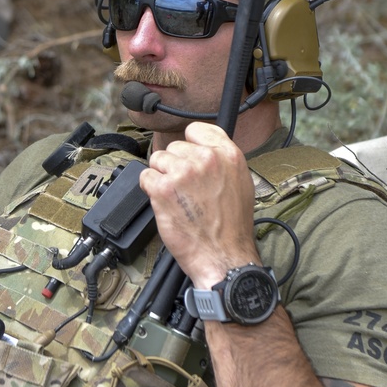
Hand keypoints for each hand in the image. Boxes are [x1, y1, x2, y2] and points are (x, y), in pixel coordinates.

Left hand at [139, 121, 259, 286]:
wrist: (224, 256)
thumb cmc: (232, 227)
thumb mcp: (240, 183)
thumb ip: (221, 161)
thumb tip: (203, 149)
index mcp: (228, 155)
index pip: (196, 130)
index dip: (189, 145)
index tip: (187, 156)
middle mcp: (206, 159)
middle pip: (174, 147)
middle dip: (175, 166)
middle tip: (185, 189)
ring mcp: (183, 172)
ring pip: (157, 160)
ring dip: (162, 178)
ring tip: (177, 198)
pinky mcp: (163, 189)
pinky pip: (146, 177)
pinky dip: (150, 190)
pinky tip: (165, 204)